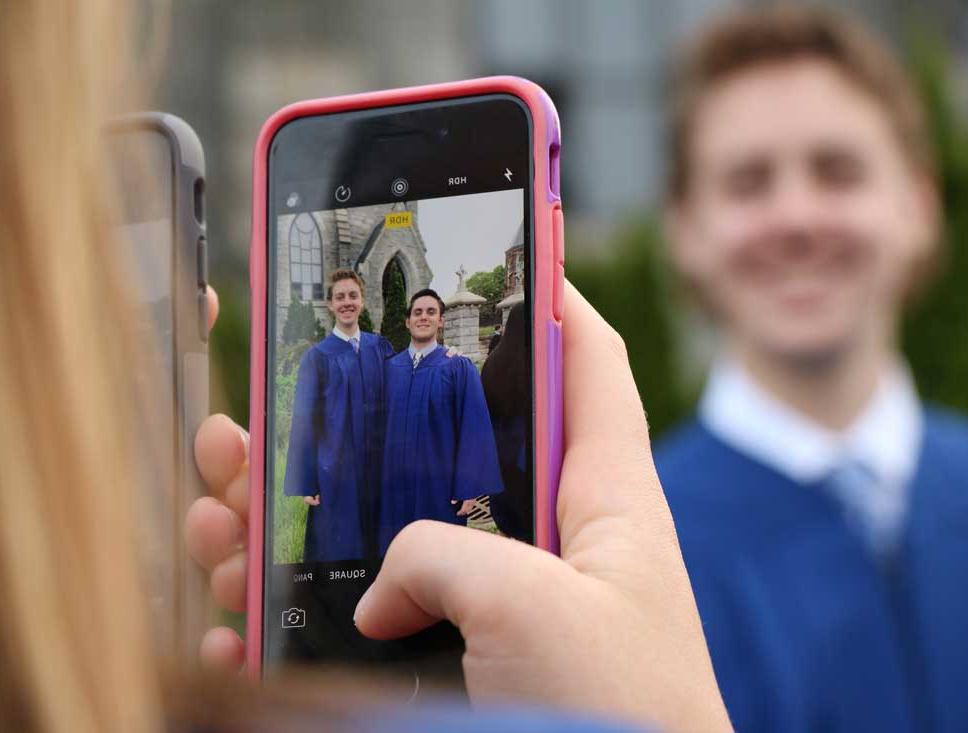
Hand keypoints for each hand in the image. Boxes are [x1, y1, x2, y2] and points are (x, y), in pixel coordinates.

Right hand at [185, 282, 729, 731]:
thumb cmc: (628, 720)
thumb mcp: (535, 606)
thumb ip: (446, 554)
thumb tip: (377, 585)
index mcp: (604, 499)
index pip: (587, 362)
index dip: (551, 295)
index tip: (501, 246)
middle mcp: (550, 541)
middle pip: (449, 443)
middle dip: (363, 418)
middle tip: (275, 401)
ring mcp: (500, 604)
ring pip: (390, 529)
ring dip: (302, 511)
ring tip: (224, 497)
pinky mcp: (458, 664)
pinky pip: (369, 613)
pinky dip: (303, 605)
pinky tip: (243, 600)